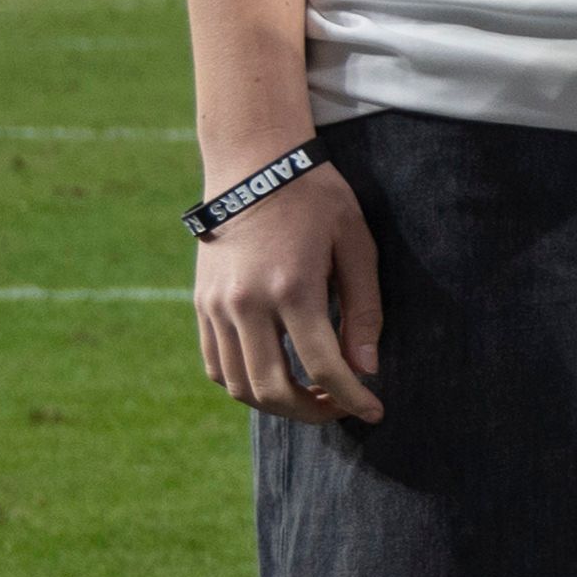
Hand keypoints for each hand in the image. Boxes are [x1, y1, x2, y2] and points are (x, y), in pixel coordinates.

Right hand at [195, 158, 380, 423]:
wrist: (253, 165)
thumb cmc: (316, 199)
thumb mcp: (356, 245)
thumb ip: (364, 311)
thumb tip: (367, 369)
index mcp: (292, 288)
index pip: (323, 367)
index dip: (353, 399)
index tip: (374, 411)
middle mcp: (247, 303)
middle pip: (273, 389)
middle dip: (312, 412)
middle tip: (341, 407)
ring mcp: (216, 306)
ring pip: (238, 385)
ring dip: (277, 404)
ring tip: (312, 395)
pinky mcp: (201, 304)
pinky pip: (215, 365)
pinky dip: (244, 383)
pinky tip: (277, 376)